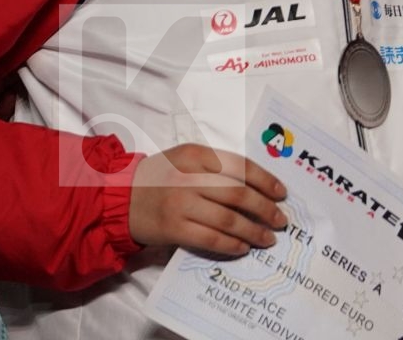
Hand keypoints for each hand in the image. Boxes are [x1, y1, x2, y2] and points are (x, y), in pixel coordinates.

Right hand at [128, 144, 288, 257]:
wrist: (121, 197)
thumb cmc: (162, 176)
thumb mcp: (187, 158)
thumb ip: (218, 165)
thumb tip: (260, 184)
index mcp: (197, 155)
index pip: (241, 167)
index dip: (266, 181)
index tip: (282, 193)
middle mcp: (189, 178)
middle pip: (239, 194)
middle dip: (266, 209)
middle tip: (281, 219)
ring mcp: (180, 204)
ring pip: (228, 219)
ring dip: (253, 231)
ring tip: (268, 237)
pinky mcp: (173, 229)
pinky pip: (210, 239)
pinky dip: (231, 244)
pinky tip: (244, 247)